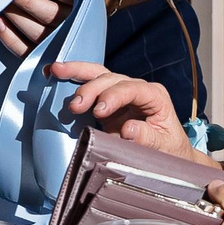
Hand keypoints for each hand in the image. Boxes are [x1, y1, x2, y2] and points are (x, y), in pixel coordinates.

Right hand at [49, 61, 197, 158]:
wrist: (167, 152)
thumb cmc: (169, 149)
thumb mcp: (164, 146)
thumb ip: (147, 137)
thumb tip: (128, 128)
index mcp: (154, 96)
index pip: (132, 89)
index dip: (114, 96)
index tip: (99, 111)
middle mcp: (137, 88)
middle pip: (111, 79)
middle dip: (91, 89)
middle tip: (75, 107)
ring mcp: (120, 91)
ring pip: (97, 74)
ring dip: (76, 73)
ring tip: (56, 72)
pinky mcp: (106, 99)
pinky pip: (89, 83)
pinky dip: (72, 76)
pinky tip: (55, 72)